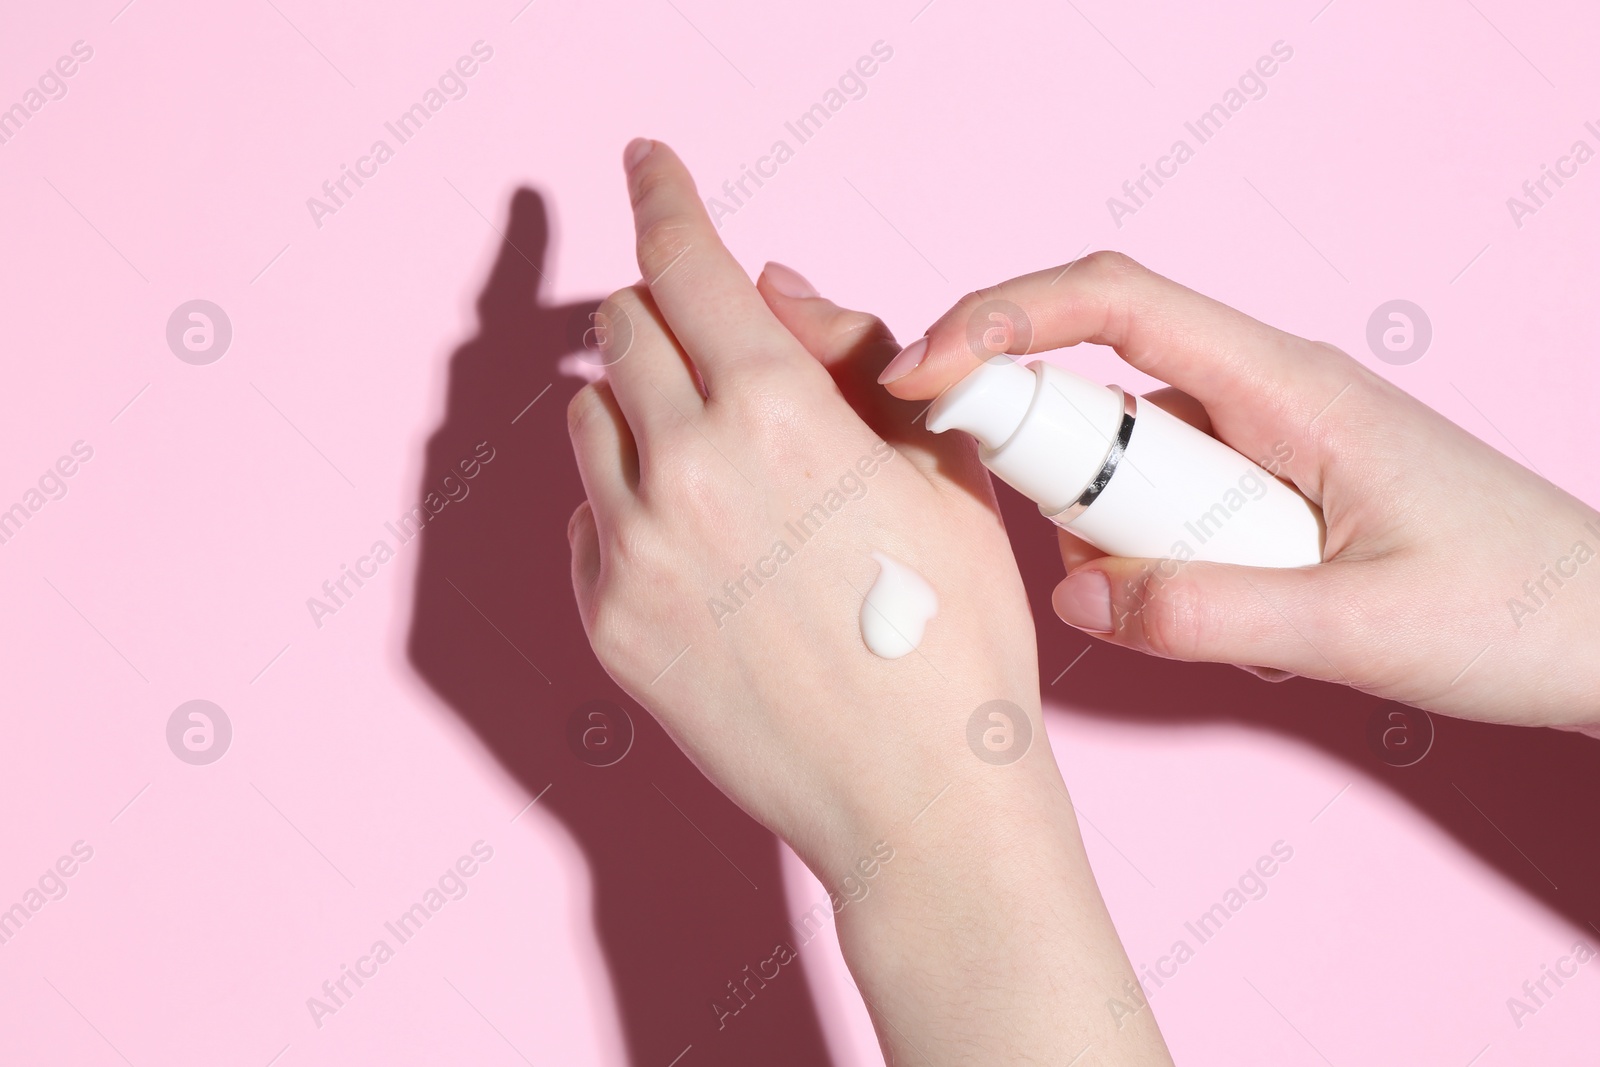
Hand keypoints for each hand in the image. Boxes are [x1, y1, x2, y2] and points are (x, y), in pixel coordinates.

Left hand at [566, 139, 1048, 869]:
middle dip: (663, 314)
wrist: (917, 796)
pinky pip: (585, 517)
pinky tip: (704, 549)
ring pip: (589, 420)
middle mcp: (684, 470)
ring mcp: (632, 552)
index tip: (647, 162)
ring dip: (641, 409)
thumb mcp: (941, 469)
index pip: (686, 261)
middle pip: (623, 330)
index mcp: (777, 414)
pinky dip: (628, 502)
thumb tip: (774, 292)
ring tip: (723, 467)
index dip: (664, 195)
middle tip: (715, 350)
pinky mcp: (606, 622)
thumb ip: (854, 357)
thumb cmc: (955, 632)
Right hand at [882, 251, 1599, 729]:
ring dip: (1111, 523)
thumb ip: (1212, 613)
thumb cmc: (1518, 609)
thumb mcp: (1361, 628)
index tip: (925, 373)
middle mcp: (1266, 392)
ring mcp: (1264, 436)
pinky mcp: (1266, 482)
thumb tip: (1078, 596)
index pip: (1116, 301)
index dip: (1002, 317)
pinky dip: (1150, 549)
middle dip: (1051, 458)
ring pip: (1128, 449)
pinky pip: (1166, 497)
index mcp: (1290, 386)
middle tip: (1083, 557)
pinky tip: (1216, 608)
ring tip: (1204, 606)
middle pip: (1098, 375)